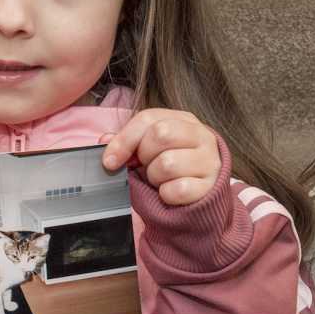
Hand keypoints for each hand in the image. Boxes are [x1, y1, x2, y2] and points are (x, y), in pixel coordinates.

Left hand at [100, 109, 219, 205]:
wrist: (199, 192)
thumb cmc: (171, 165)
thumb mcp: (148, 149)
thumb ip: (128, 142)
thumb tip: (105, 139)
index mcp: (183, 120)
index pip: (148, 118)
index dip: (124, 140)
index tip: (110, 161)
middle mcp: (201, 135)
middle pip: (160, 135)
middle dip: (144, 156)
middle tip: (147, 166)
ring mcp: (209, 160)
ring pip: (167, 164)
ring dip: (154, 178)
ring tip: (160, 179)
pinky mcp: (210, 185)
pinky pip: (177, 190)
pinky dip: (166, 195)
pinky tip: (170, 192)